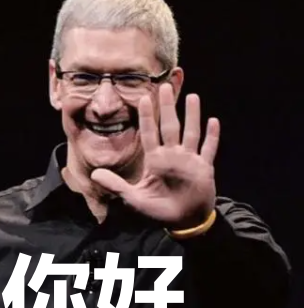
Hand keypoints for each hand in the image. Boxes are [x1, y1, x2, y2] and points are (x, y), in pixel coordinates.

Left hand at [91, 83, 219, 229]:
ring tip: (192, 96)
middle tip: (165, 86)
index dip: (147, 116)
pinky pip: (208, 149)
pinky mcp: (203, 168)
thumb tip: (94, 174)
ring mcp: (189, 160)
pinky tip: (213, 121)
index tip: (143, 97)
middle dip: (168, 107)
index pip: (149, 133)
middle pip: (170, 126)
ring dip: (192, 115)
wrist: (182, 222)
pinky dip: (211, 136)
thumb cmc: (158, 211)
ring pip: (191, 132)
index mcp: (155, 160)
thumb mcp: (133, 199)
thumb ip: (116, 186)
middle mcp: (172, 156)